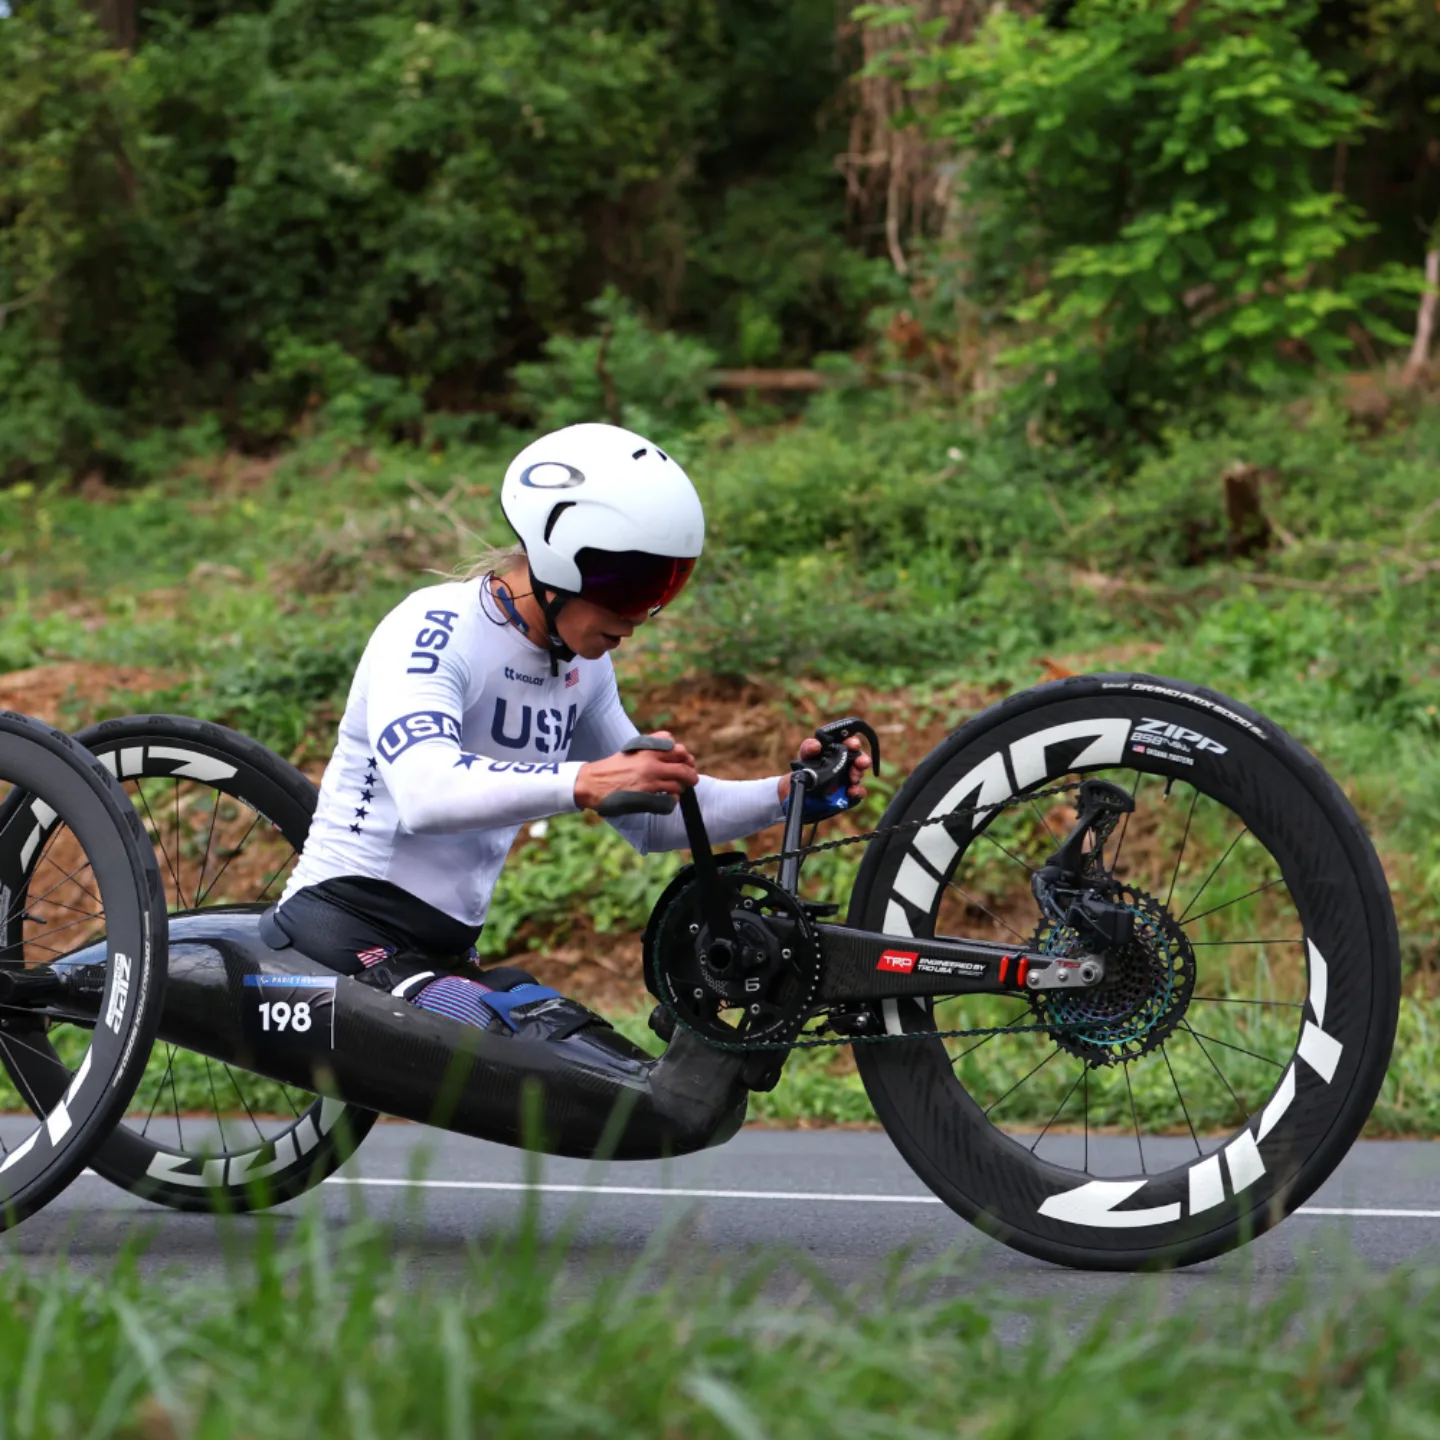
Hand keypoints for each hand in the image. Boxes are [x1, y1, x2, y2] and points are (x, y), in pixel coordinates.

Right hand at [574, 731, 699, 810]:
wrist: (592, 783)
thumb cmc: (612, 767)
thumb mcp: (632, 749)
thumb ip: (651, 746)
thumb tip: (672, 745)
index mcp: (647, 749)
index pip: (678, 749)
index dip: (685, 757)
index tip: (686, 763)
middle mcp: (651, 763)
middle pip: (684, 768)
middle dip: (691, 775)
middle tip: (690, 780)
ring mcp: (649, 781)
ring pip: (679, 785)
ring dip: (680, 789)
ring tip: (675, 790)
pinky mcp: (646, 797)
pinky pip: (670, 801)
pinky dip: (672, 801)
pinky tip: (667, 799)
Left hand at [776, 734, 871, 805]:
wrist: (803, 790)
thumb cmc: (806, 767)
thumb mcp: (805, 755)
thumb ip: (808, 747)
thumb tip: (816, 746)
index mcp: (838, 749)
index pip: (849, 742)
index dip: (853, 742)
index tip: (854, 745)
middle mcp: (847, 762)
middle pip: (859, 757)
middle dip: (862, 759)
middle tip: (861, 762)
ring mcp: (849, 777)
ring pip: (860, 773)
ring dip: (859, 774)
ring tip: (853, 778)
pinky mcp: (850, 792)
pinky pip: (858, 791)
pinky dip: (857, 791)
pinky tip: (851, 791)